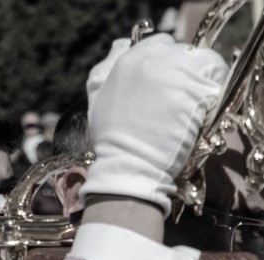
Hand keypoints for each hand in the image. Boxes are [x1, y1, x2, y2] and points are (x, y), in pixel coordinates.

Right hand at [80, 34, 227, 215]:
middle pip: (182, 50)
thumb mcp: (97, 100)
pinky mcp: (194, 87)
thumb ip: (106, 69)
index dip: (166, 62)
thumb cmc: (111, 139)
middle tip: (179, 96)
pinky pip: (215, 74)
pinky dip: (212, 88)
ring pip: (202, 59)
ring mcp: (174, 72)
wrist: (129, 162)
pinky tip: (201, 107)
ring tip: (192, 102)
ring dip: (201, 77)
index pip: (160, 44)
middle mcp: (150, 59)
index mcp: (127, 61)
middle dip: (183, 70)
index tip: (166, 82)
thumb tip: (121, 45)